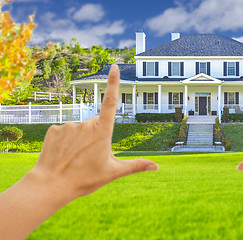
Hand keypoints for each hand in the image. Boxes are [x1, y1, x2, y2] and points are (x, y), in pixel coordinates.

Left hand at [33, 64, 157, 198]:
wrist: (51, 186)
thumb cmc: (84, 179)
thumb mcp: (113, 172)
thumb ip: (136, 166)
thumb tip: (156, 167)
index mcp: (102, 131)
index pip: (110, 102)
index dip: (113, 83)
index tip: (114, 66)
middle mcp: (85, 124)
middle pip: (96, 124)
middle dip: (96, 136)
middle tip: (91, 157)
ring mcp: (68, 125)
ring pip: (80, 129)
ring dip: (80, 140)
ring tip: (75, 159)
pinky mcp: (53, 130)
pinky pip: (64, 132)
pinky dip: (66, 141)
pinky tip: (63, 155)